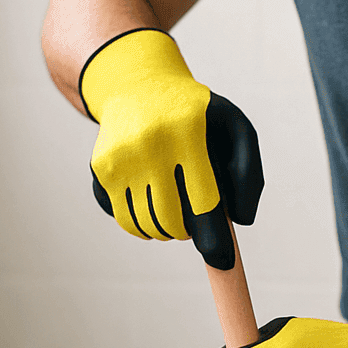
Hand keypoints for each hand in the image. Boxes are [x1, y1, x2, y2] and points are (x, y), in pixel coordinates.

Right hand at [81, 28, 261, 268]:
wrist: (137, 85)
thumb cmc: (196, 113)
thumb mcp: (235, 127)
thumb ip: (248, 172)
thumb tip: (241, 221)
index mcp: (188, 132)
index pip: (203, 201)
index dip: (214, 239)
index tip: (223, 262)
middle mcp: (148, 144)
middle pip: (171, 222)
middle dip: (189, 232)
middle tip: (196, 217)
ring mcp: (118, 158)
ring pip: (145, 226)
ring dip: (165, 229)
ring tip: (175, 203)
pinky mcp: (99, 170)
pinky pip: (122, 219)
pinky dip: (140, 220)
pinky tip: (149, 193)